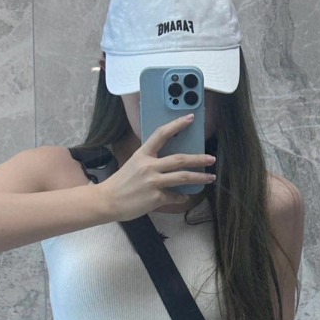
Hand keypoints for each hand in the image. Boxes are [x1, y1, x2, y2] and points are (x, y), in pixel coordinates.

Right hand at [98, 113, 216, 222]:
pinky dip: (181, 197)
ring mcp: (153, 182)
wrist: (108, 201)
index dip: (177, 125)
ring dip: (199, 177)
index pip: (161, 134)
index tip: (190, 118)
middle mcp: (149, 166)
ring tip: (210, 177)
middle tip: (211, 158)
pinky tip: (184, 197)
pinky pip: (175, 196)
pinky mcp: (156, 198)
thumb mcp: (134, 164)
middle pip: (180, 159)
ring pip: (182, 177)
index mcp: (143, 154)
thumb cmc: (121, 183)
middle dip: (199, 158)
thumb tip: (169, 163)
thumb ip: (150, 161)